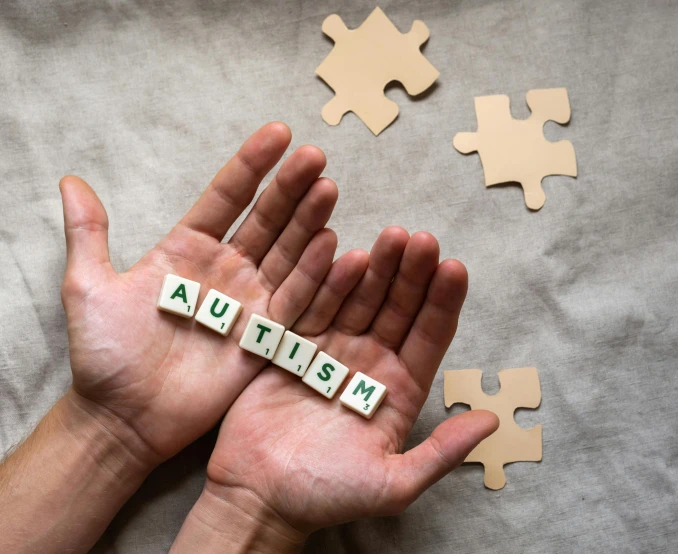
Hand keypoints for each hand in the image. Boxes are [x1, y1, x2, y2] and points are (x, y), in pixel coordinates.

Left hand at [60, 122, 356, 466]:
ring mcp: (249, 301)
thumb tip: (70, 180)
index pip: (227, 197)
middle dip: (290, 187)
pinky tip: (334, 246)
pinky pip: (296, 302)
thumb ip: (88, 234)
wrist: (123, 418)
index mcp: (188, 249)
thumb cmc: (104, 354)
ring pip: (287, 253)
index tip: (279, 133)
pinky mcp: (266, 337)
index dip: (252, 165)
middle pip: (266, 219)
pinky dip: (315, 276)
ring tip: (328, 189)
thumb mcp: (88, 287)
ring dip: (309, 222)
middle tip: (315, 157)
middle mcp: (226, 269)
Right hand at [185, 228, 498, 546]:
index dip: (443, 302)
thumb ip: (441, 452)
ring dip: (376, 269)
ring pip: (360, 300)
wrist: (258, 497)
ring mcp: (332, 350)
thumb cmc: (327, 495)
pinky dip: (328, 282)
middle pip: (398, 308)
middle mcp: (370, 363)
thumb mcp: (392, 484)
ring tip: (391, 237)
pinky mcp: (294, 345)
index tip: (454, 268)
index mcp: (400, 389)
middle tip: (423, 240)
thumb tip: (491, 421)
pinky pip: (314, 306)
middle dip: (412, 274)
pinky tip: (343, 253)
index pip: (429, 336)